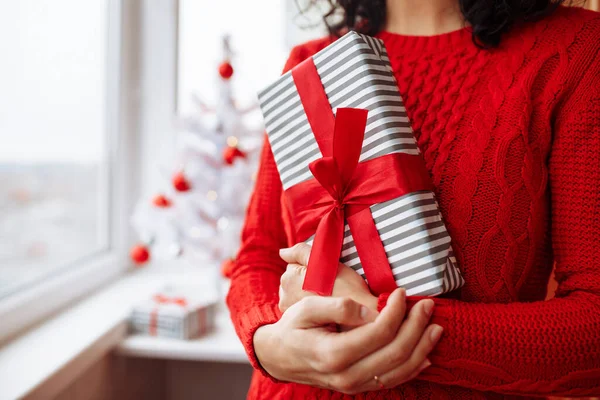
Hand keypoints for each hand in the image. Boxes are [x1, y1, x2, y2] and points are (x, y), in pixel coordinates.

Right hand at [254, 289, 441, 393]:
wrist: (279, 357)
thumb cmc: (293, 327)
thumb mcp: (306, 309)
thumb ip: (338, 308)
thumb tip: (369, 311)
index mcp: (333, 353)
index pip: (378, 332)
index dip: (396, 311)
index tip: (402, 292)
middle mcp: (346, 375)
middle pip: (395, 353)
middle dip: (416, 327)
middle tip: (427, 306)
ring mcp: (353, 385)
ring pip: (399, 371)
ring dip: (422, 348)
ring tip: (435, 327)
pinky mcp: (358, 387)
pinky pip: (392, 381)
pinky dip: (412, 368)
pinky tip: (425, 354)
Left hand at [278, 243, 376, 312]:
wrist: (360, 315)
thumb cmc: (345, 286)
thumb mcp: (324, 259)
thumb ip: (300, 252)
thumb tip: (283, 252)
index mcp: (288, 278)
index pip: (295, 263)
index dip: (312, 265)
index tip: (326, 270)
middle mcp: (285, 296)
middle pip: (296, 279)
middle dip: (308, 278)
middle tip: (329, 282)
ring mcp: (293, 311)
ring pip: (300, 292)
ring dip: (311, 291)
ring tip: (329, 294)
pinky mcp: (304, 322)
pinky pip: (306, 306)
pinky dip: (314, 304)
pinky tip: (327, 304)